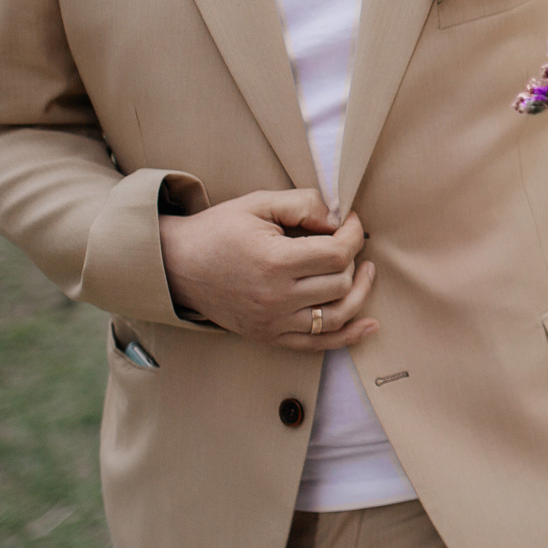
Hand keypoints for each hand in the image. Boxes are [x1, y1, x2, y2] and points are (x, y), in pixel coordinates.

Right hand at [157, 188, 376, 350]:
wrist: (178, 265)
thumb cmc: (219, 230)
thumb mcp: (258, 203)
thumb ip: (302, 204)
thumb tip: (338, 217)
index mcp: (274, 262)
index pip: (337, 253)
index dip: (353, 233)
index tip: (351, 221)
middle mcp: (276, 297)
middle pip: (339, 283)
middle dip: (351, 258)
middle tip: (342, 241)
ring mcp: (272, 322)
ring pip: (336, 315)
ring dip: (359, 293)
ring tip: (365, 272)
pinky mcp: (269, 336)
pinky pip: (317, 343)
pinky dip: (348, 336)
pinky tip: (369, 326)